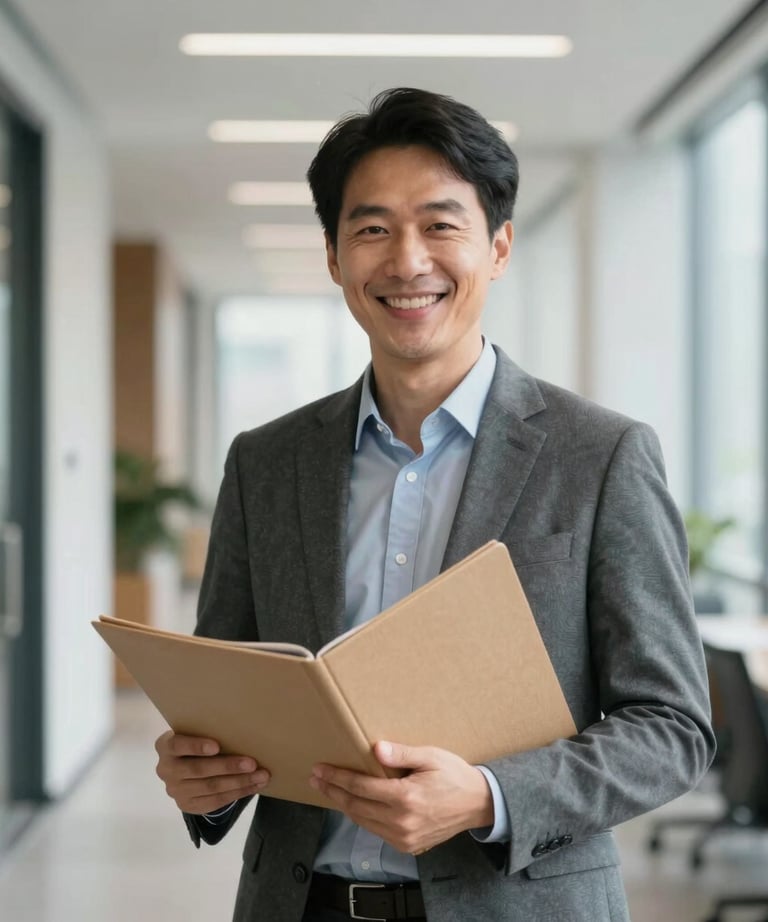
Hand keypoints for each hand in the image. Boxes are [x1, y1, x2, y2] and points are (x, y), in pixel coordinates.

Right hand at [154, 730, 269, 814]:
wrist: (182, 769)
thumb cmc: (195, 741)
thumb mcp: (193, 732)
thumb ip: (207, 731)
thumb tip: (243, 728)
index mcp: (165, 746)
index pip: (178, 745)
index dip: (196, 746)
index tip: (217, 746)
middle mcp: (166, 770)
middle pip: (199, 770)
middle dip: (228, 767)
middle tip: (252, 763)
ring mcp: (175, 791)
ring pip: (211, 788)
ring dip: (239, 782)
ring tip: (261, 776)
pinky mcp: (188, 805)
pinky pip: (216, 801)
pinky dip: (237, 793)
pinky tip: (253, 786)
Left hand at [309, 741, 493, 854]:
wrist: (478, 804)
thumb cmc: (454, 775)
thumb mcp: (431, 757)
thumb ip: (402, 754)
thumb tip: (376, 750)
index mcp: (406, 798)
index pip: (361, 787)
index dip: (337, 778)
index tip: (320, 769)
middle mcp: (402, 822)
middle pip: (356, 806)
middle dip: (333, 791)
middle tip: (315, 778)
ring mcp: (404, 837)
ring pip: (363, 821)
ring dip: (343, 805)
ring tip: (328, 790)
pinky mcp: (408, 845)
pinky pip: (376, 831)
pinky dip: (361, 817)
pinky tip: (353, 805)